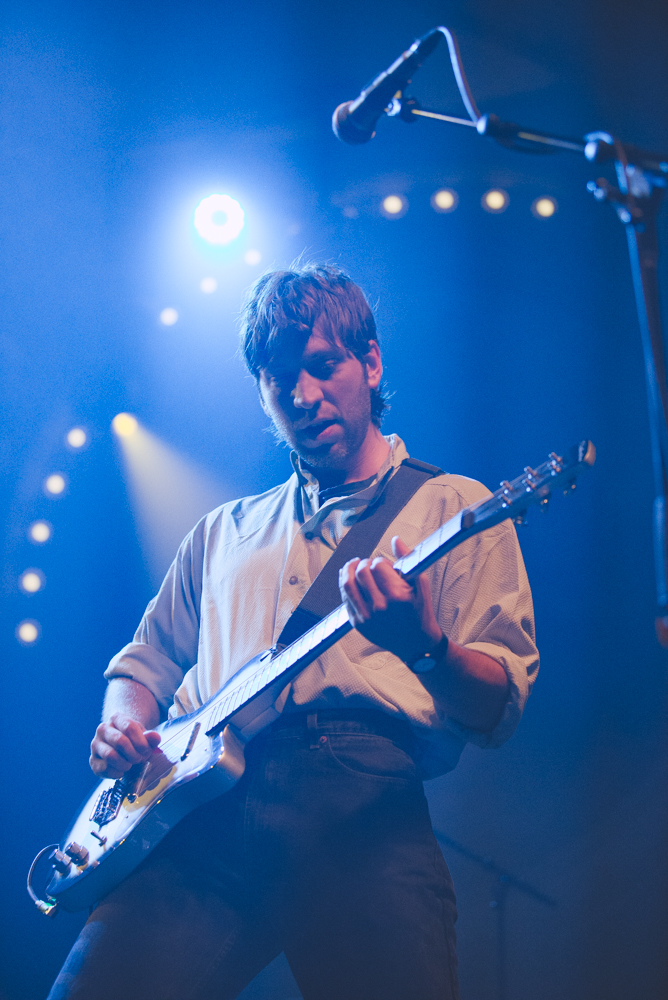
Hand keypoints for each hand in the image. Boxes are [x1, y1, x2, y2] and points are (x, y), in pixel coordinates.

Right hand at [90, 713, 160, 778]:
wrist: (121, 746)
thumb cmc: (134, 739)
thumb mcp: (144, 735)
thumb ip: (151, 737)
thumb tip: (155, 738)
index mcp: (116, 718)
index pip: (129, 727)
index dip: (141, 742)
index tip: (147, 751)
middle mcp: (103, 729)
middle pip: (120, 741)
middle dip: (133, 754)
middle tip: (139, 759)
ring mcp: (95, 744)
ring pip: (110, 755)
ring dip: (125, 763)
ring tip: (130, 764)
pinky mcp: (92, 760)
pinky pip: (104, 768)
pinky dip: (116, 772)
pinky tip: (121, 771)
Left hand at [339, 536, 442, 664]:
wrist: (416, 644)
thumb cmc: (420, 611)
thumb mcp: (421, 585)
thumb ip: (408, 560)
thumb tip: (395, 539)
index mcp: (397, 596)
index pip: (378, 565)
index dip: (381, 561)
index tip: (386, 565)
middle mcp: (380, 607)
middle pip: (361, 572)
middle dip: (365, 563)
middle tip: (370, 564)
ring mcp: (367, 617)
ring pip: (348, 584)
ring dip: (349, 570)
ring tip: (354, 564)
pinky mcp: (358, 624)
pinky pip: (345, 599)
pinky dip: (345, 585)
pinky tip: (349, 578)